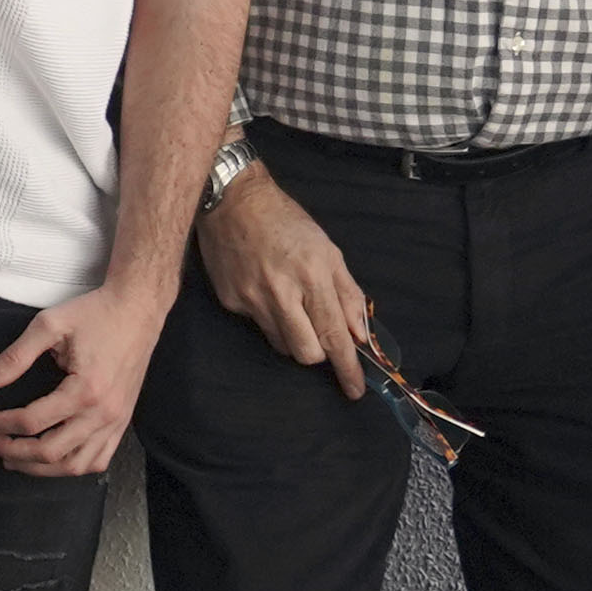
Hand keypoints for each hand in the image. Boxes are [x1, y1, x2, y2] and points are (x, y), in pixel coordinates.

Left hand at [0, 282, 172, 476]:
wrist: (137, 309)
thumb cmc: (96, 313)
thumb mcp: (49, 325)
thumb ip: (15, 356)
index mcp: (85, 389)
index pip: (31, 421)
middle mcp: (103, 413)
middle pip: (50, 452)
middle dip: (11, 451)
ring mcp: (116, 421)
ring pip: (75, 465)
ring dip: (39, 468)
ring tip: (12, 459)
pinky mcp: (122, 421)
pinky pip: (98, 459)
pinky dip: (72, 466)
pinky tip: (52, 460)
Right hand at [194, 163, 370, 398]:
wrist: (233, 201)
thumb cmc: (286, 222)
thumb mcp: (327, 250)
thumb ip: (347, 294)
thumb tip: (359, 334)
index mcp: (312, 275)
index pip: (335, 334)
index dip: (348, 367)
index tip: (355, 389)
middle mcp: (282, 291)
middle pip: (307, 352)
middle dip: (319, 354)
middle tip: (320, 334)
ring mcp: (253, 299)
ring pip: (282, 345)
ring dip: (295, 336)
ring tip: (290, 306)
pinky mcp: (231, 301)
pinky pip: (259, 327)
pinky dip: (269, 318)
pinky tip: (265, 291)